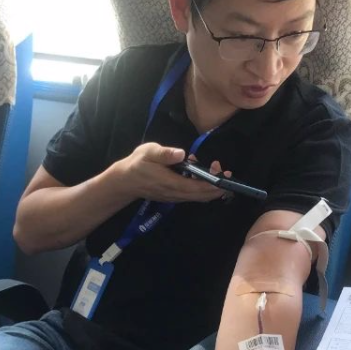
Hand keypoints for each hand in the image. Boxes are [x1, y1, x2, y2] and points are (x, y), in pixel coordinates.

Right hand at [110, 143, 232, 203]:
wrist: (125, 182)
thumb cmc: (137, 164)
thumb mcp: (148, 152)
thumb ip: (165, 153)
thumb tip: (181, 153)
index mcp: (172, 183)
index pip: (198, 187)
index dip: (213, 183)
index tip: (222, 171)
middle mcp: (176, 194)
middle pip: (203, 196)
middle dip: (218, 186)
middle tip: (225, 171)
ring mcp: (176, 197)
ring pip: (199, 197)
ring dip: (211, 188)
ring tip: (217, 172)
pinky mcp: (175, 197)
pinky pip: (193, 196)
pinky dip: (203, 189)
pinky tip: (203, 176)